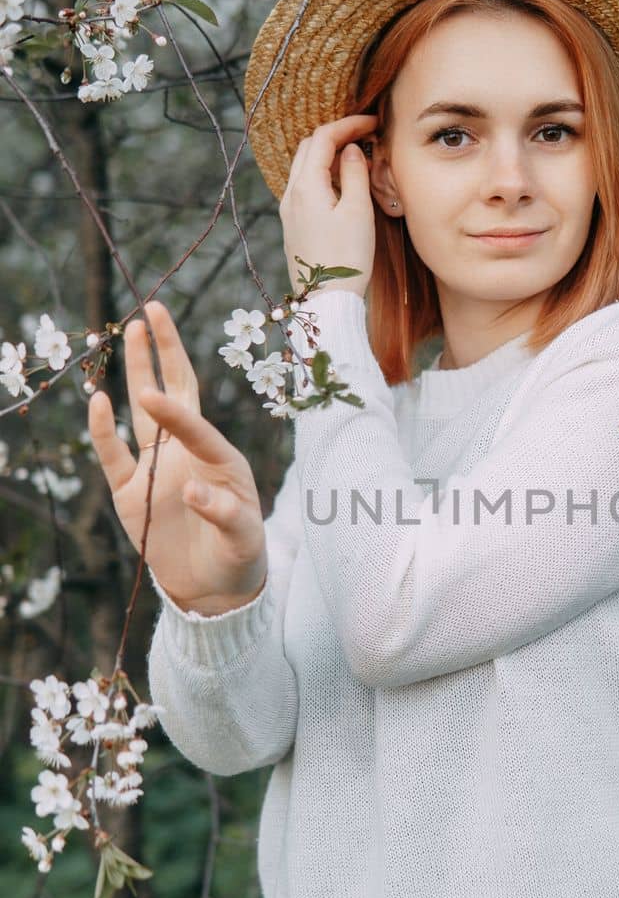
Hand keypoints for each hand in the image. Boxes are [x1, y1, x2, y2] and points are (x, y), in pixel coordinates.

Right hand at [88, 300, 268, 614]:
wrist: (215, 588)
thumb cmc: (239, 555)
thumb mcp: (243, 537)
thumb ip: (224, 514)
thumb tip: (190, 490)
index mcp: (219, 457)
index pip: (194, 424)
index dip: (174, 412)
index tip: (151, 395)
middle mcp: (187, 453)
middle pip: (175, 392)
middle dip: (165, 352)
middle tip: (153, 309)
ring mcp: (157, 468)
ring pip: (142, 412)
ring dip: (137, 372)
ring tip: (130, 330)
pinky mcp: (131, 490)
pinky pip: (113, 454)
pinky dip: (103, 431)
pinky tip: (96, 399)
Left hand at [280, 114, 378, 297]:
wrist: (327, 301)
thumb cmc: (347, 259)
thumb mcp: (358, 212)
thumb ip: (355, 174)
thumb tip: (352, 151)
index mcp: (306, 185)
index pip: (323, 138)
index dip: (348, 124)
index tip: (373, 123)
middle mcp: (291, 193)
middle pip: (309, 147)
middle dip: (336, 135)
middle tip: (365, 135)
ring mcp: (289, 210)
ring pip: (304, 166)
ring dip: (328, 154)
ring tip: (357, 156)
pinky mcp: (293, 224)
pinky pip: (305, 186)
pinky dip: (323, 173)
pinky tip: (342, 183)